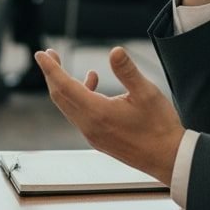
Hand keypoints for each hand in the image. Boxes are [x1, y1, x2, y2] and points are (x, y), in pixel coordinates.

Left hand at [34, 46, 183, 186]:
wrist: (168, 159)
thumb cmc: (160, 126)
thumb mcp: (146, 93)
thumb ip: (128, 71)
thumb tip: (114, 51)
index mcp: (98, 113)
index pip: (64, 86)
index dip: (51, 68)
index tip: (41, 54)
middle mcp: (89, 126)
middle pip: (60, 97)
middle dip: (52, 74)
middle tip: (49, 54)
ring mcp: (92, 135)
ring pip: (68, 106)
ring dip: (64, 85)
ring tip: (64, 66)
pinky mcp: (99, 139)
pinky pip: (79, 114)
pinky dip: (78, 96)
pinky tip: (93, 84)